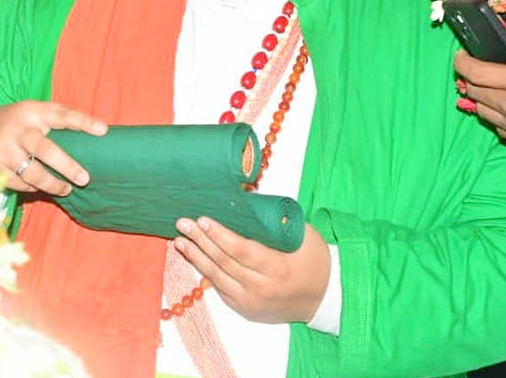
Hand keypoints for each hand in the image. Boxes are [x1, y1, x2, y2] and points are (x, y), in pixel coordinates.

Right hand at [0, 102, 106, 195]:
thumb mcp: (31, 112)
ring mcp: (5, 151)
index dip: (82, 122)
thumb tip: (95, 135)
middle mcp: (18, 130)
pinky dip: (33, 187)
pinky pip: (21, 184)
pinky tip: (38, 186)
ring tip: (66, 188)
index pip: (60, 114)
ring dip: (53, 184)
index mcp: (31, 111)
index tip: (103, 131)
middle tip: (84, 178)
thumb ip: (55, 121)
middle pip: (45, 149)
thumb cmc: (15, 122)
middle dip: (67, 166)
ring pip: (33, 173)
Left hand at [173, 217, 330, 323]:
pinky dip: (205, 271)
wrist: (325, 296)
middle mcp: (261, 288)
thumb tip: (241, 196)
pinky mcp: (246, 309)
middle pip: (223, 262)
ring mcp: (251, 302)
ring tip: (180, 239)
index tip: (202, 219)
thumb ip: (271, 218)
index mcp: (277, 268)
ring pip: (216, 277)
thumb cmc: (313, 259)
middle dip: (200, 240)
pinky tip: (194, 257)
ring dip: (196, 256)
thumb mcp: (299, 234)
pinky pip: (220, 288)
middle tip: (182, 222)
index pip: (240, 250)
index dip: (219, 235)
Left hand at [454, 36, 505, 166]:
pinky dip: (499, 118)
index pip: (474, 71)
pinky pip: (500, 130)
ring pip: (481, 112)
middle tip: (479, 69)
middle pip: (472, 90)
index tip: (463, 54)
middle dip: (470, 78)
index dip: (462, 60)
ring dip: (482, 98)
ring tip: (493, 89)